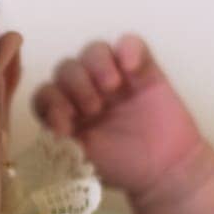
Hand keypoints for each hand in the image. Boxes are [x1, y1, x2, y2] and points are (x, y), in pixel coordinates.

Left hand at [31, 34, 210, 204]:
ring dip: (96, 64)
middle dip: (75, 84)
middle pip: (67, 68)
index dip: (50, 103)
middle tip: (94, 108)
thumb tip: (52, 126)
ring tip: (112, 87)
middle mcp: (88, 92)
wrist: (167, 171)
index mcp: (68, 112)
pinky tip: (132, 67)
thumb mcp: (85, 161)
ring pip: (94, 50)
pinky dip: (128, 48)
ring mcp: (116, 78)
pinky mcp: (143, 69)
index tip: (66, 125)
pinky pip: (131, 43)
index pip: (46, 94)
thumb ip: (63, 142)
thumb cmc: (123, 168)